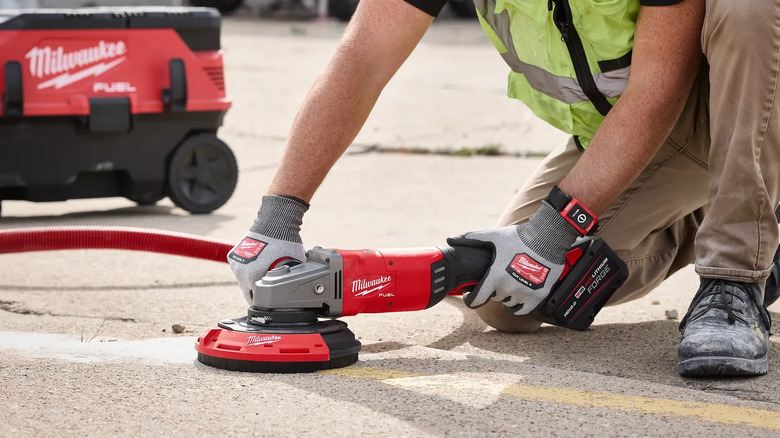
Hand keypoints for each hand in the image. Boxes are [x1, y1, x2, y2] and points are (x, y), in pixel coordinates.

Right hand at [228, 195, 307, 304]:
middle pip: (248, 291)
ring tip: (264, 271)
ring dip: (252, 279)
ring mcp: (235, 264)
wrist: (276, 221)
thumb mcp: (293, 267)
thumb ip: (290, 280)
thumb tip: (298, 289)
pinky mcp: (233, 256)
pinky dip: (248, 267)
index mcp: (253, 279)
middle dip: (258, 291)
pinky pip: (241, 268)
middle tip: (269, 285)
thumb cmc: (286, 243)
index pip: (256, 301)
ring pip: (243, 280)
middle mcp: (241, 273)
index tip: (269, 302)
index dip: (264, 302)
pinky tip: (258, 262)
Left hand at [447, 200, 584, 314]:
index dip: (470, 299)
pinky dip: (519, 305)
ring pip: (508, 303)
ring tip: (511, 283)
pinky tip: (519, 296)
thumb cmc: (518, 237)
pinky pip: (523, 310)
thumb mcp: (493, 236)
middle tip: (499, 277)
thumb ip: (470, 239)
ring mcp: (524, 294)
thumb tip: (449, 239)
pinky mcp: (538, 297)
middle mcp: (508, 288)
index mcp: (495, 277)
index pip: (476, 300)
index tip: (469, 295)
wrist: (547, 238)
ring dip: (507, 296)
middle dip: (494, 289)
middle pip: (495, 297)